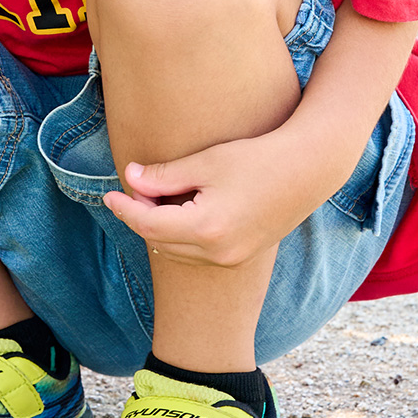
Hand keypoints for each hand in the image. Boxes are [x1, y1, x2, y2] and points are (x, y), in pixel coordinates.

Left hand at [102, 132, 340, 269]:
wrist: (308, 170)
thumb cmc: (258, 158)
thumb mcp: (207, 162)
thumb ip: (165, 175)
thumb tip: (131, 178)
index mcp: (205, 228)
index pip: (148, 223)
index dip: (125, 207)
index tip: (110, 193)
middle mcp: (217, 252)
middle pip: (158, 241)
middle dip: (140, 217)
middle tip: (134, 188)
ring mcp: (230, 259)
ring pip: (176, 252)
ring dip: (159, 229)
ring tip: (155, 199)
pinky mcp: (240, 256)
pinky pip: (196, 254)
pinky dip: (180, 237)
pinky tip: (180, 213)